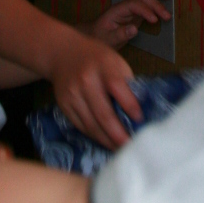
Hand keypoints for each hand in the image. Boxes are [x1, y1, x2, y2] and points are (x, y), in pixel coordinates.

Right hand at [48, 28, 145, 149]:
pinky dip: (95, 136)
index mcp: (103, 65)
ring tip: (121, 148)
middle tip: (131, 146)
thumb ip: (126, 84)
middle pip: (103, 113)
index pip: (117, 87)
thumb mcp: (115, 62)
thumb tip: (139, 112)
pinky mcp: (64, 106)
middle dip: (119, 134)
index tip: (140, 121)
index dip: (130, 106)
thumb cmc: (97, 59)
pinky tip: (106, 141)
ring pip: (91, 125)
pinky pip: (81, 127)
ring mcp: (72, 94)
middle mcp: (86, 80)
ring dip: (108, 140)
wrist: (63, 54)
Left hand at [84, 0, 172, 50]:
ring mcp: (128, 7)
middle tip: (167, 15)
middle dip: (155, 4)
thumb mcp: (108, 40)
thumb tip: (135, 29)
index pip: (133, 5)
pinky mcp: (133, 12)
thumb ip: (120, 34)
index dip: (145, 10)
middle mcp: (123, 6)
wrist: (94, 35)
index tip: (155, 21)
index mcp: (117, 10)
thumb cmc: (100, 38)